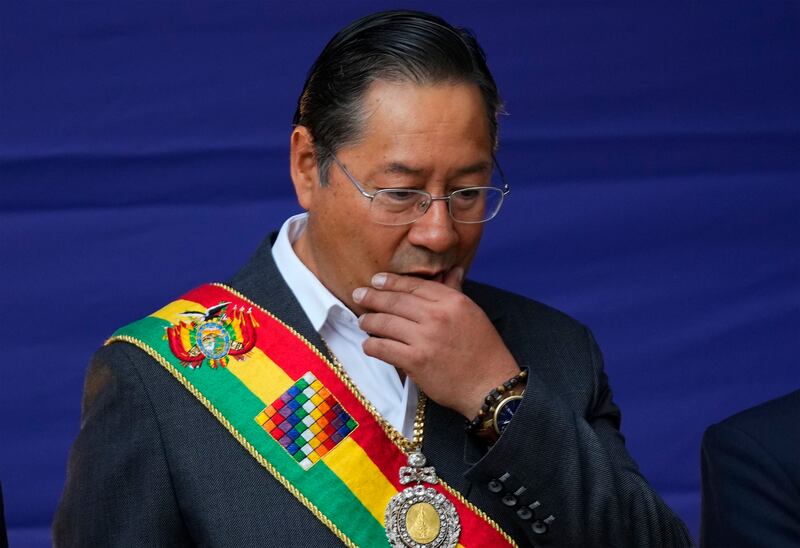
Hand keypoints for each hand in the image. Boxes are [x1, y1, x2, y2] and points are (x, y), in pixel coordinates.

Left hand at [352, 269, 519, 418]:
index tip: (376, 280)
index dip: (391, 282)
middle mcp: (437, 316)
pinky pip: (384, 348)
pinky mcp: (415, 361)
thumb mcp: (472, 314)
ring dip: (369, 321)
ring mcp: (425, 338)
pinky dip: (372, 345)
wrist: (490, 384)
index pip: (414, 285)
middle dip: (372, 297)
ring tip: (362, 321)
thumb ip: (455, 292)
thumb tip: (452, 270)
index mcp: (452, 301)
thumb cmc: (483, 350)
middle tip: (358, 295)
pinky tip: (368, 345)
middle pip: (395, 301)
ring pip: (385, 323)